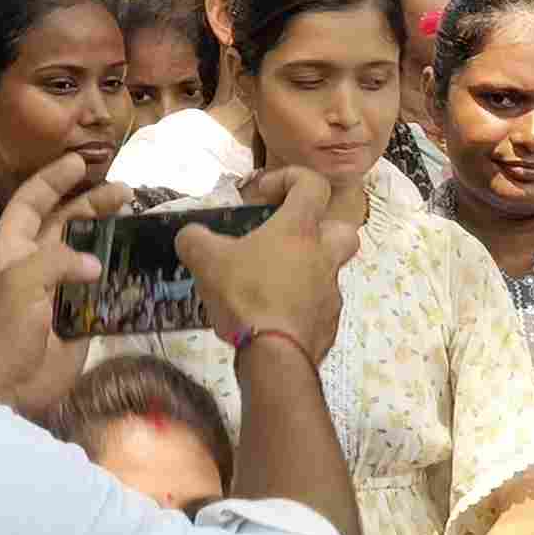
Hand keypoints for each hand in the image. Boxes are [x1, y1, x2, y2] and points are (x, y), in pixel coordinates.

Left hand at [0, 153, 130, 412]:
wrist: (5, 381)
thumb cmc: (2, 327)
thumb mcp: (20, 282)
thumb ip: (57, 261)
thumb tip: (96, 263)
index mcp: (14, 247)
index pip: (32, 202)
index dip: (54, 180)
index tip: (80, 160)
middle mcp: (36, 262)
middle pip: (66, 222)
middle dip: (92, 204)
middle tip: (126, 193)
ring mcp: (59, 289)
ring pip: (88, 252)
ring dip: (110, 236)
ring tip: (136, 221)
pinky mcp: (80, 316)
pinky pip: (103, 290)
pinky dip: (121, 277)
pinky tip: (141, 266)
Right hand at [181, 165, 356, 360]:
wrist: (275, 355)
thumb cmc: (245, 295)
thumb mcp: (205, 258)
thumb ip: (194, 238)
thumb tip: (191, 237)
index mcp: (299, 230)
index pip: (313, 184)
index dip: (290, 179)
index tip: (263, 195)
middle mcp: (323, 257)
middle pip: (342, 229)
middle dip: (319, 228)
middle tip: (286, 239)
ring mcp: (331, 293)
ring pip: (330, 270)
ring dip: (304, 270)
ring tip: (269, 280)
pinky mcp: (329, 323)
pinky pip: (318, 305)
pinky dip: (299, 304)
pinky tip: (272, 313)